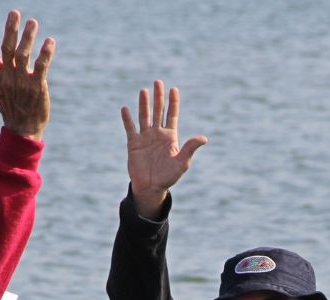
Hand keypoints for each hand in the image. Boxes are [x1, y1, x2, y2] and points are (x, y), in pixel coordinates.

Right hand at [0, 10, 53, 139]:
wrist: (23, 129)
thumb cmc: (11, 110)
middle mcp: (7, 77)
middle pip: (7, 49)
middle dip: (10, 30)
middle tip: (15, 12)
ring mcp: (22, 82)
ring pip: (23, 55)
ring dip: (28, 37)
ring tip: (33, 22)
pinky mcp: (37, 86)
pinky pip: (41, 66)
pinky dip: (45, 53)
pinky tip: (50, 42)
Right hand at [121, 81, 207, 217]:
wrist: (151, 188)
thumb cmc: (168, 177)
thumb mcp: (182, 163)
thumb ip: (190, 148)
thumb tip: (204, 138)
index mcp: (170, 137)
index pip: (172, 115)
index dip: (173, 102)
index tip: (174, 89)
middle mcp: (157, 134)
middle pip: (158, 111)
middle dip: (159, 97)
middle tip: (158, 82)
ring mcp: (145, 138)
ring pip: (144, 116)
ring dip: (144, 104)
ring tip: (144, 90)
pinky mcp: (134, 144)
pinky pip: (130, 129)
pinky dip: (127, 119)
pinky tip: (125, 109)